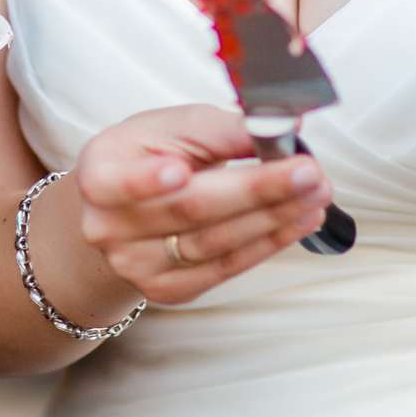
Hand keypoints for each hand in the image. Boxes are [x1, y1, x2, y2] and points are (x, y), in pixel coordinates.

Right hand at [75, 105, 334, 307]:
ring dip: (274, 219)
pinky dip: (267, 243)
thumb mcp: (172, 127)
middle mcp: (107, 228)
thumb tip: (279, 127)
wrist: (122, 210)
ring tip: (316, 194)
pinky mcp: (168, 289)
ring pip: (214, 244)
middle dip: (255, 190)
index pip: (118, 182)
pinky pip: (225, 268)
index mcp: (99, 174)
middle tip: (308, 172)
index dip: (147, 180)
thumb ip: (220, 129)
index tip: (182, 169)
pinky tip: (298, 221)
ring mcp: (136, 266)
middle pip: (188, 211)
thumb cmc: (150, 155)